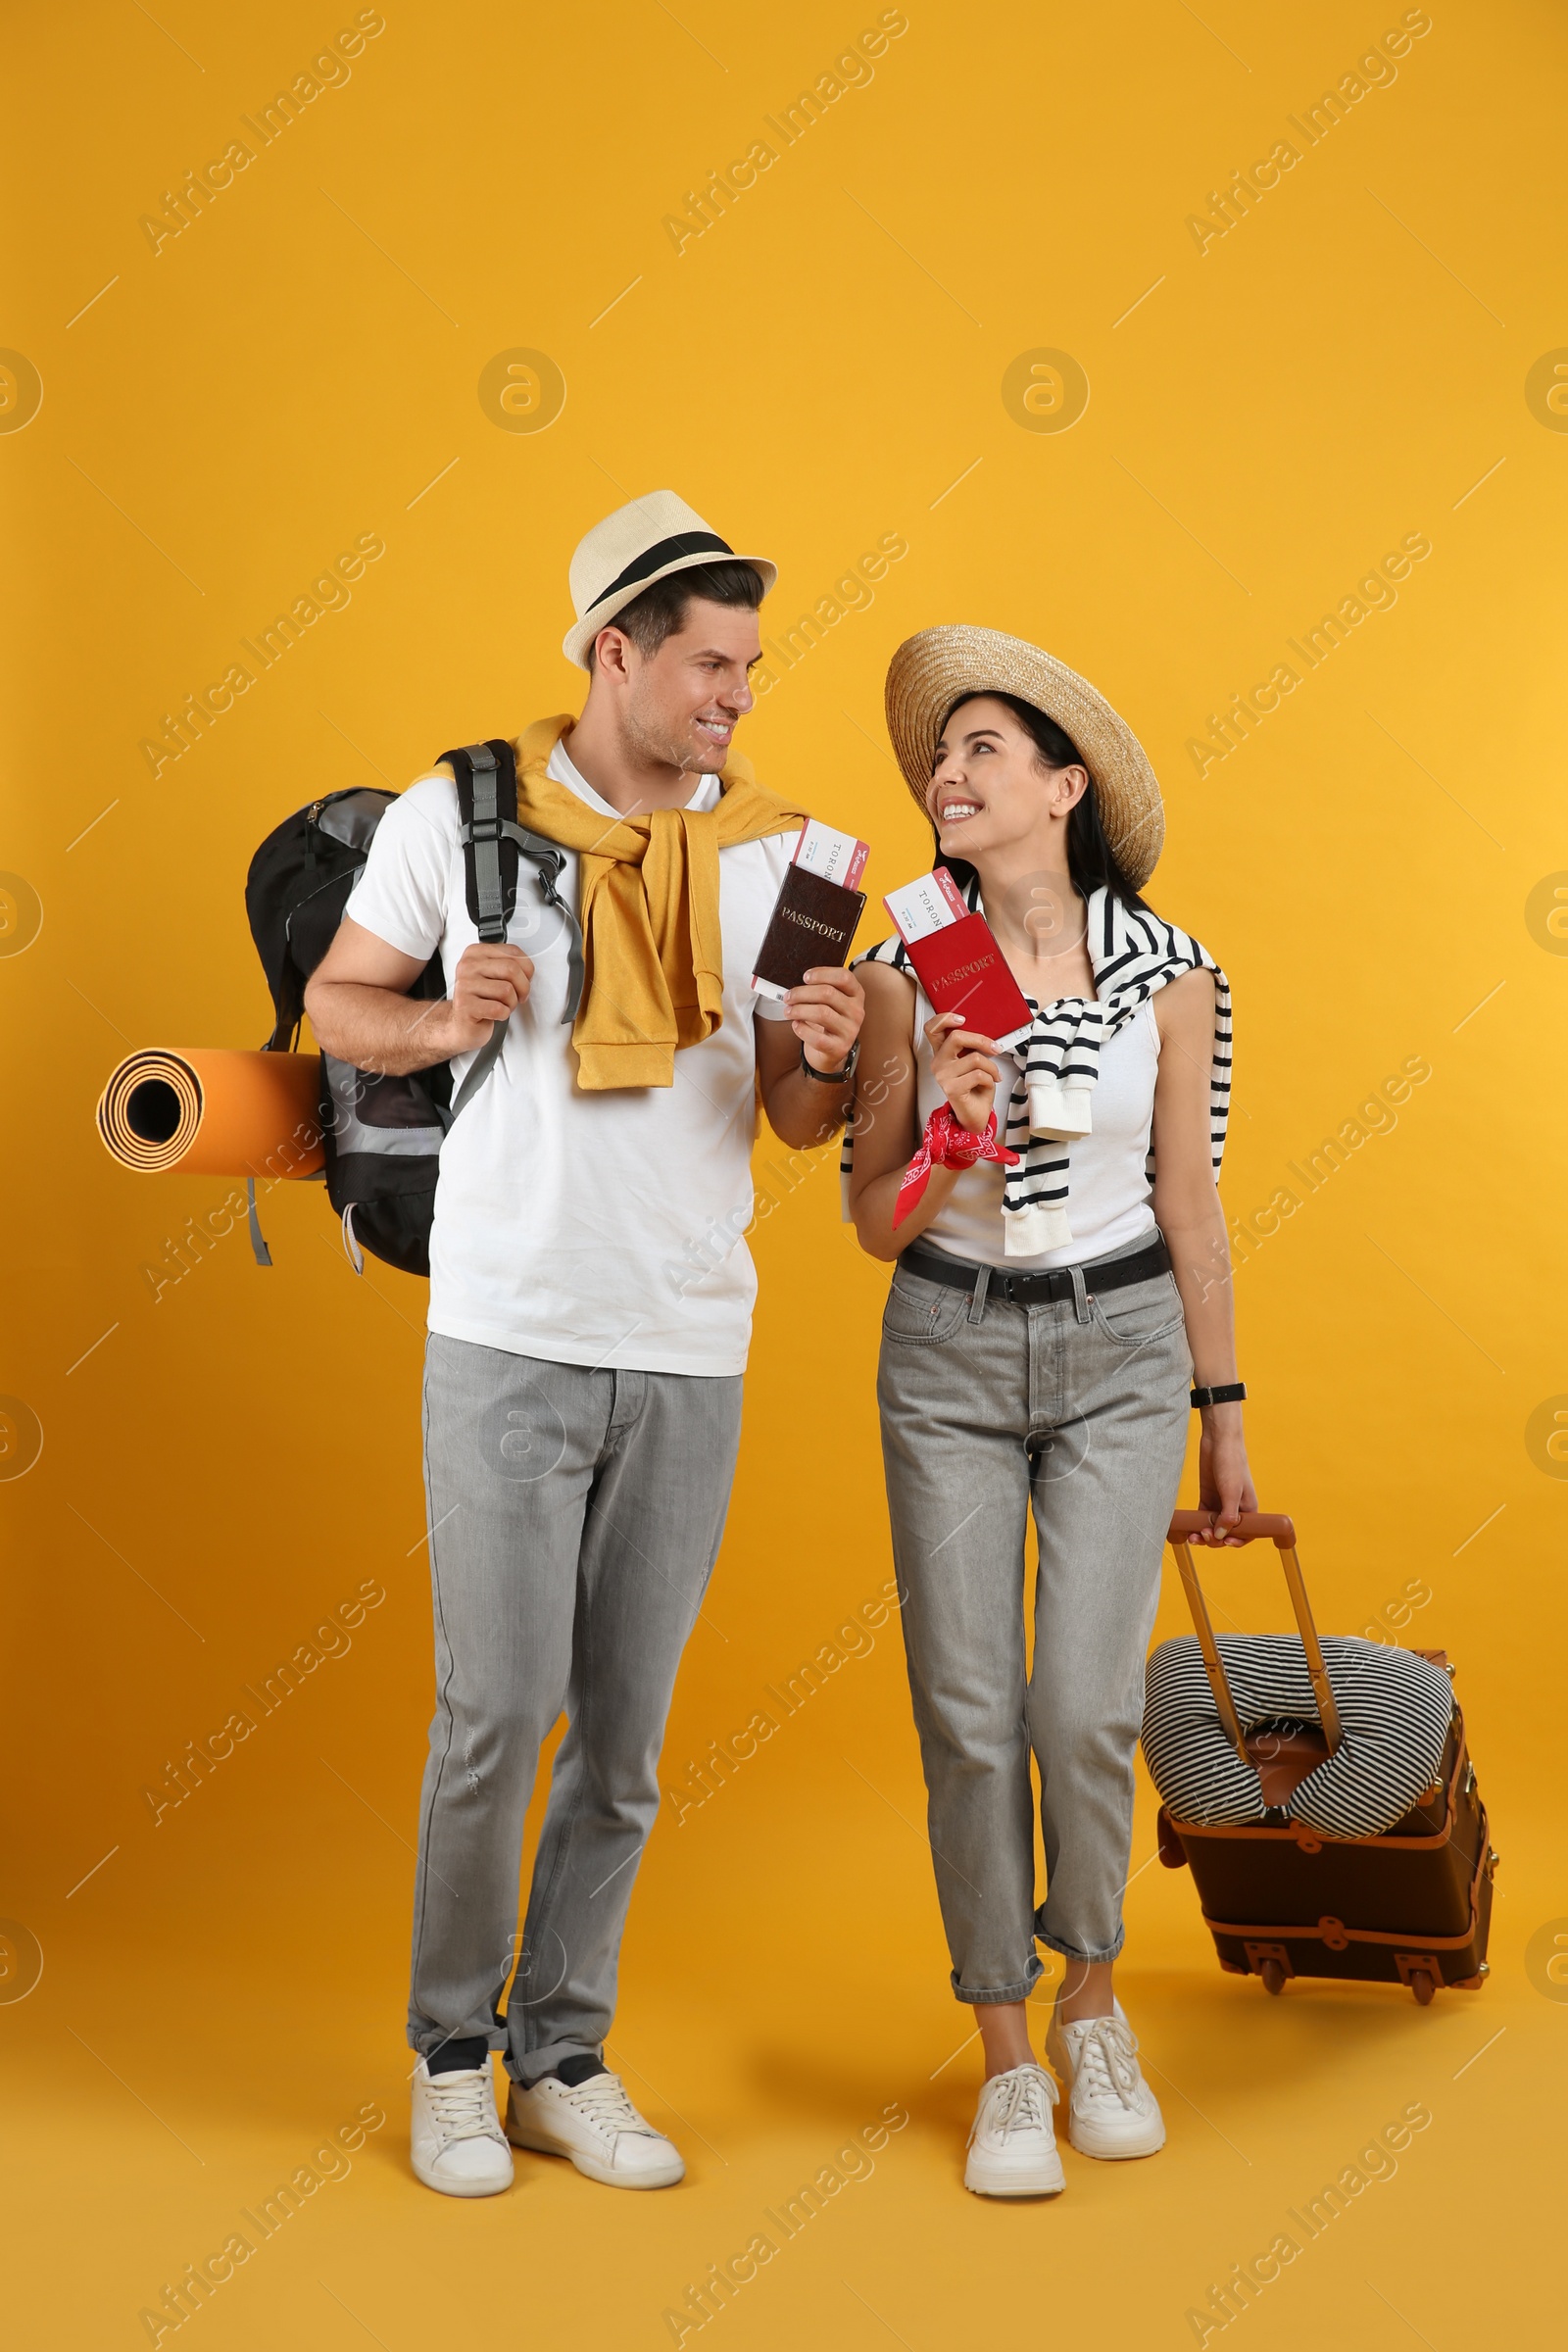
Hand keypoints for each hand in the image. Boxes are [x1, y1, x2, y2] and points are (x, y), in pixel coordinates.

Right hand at [444, 943, 533, 1052]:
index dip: (527, 969)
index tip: (525, 979)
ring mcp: (464, 985)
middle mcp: (467, 966)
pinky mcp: (465, 1005)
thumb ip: (510, 965)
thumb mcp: (495, 975)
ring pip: (507, 990)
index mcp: (475, 953)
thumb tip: (528, 968)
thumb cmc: (481, 999)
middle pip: (511, 969)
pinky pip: (499, 1009)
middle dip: (523, 987)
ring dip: (511, 1003)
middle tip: (518, 996)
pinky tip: (493, 1014)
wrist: (461, 1023)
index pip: (512, 952)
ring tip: (501, 1005)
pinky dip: (503, 1014)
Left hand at [787, 966, 864, 1072]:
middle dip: (802, 993)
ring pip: (821, 1013)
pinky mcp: (839, 1048)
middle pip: (828, 993)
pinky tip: (796, 1025)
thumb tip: (796, 988)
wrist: (832, 1049)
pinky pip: (817, 1038)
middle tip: (788, 997)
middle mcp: (856, 1011)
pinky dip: (802, 1030)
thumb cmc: (829, 1020)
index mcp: (856, 994)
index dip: (822, 974)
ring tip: (789, 1011)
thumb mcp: (831, 1001)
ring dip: (799, 1010)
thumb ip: (820, 989)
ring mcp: (850, 1031)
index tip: (805, 977)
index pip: (844, 977)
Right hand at [926, 1011, 998, 1134]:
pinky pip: (979, 1074)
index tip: (962, 1019)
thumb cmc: (976, 1087)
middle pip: (956, 1037)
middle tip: (995, 1048)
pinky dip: (990, 1079)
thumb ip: (971, 1047)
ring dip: (991, 1066)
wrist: (976, 1114)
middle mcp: (938, 1063)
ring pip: (974, 1058)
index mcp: (942, 1053)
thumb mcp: (974, 1061)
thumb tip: (984, 1035)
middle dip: (981, 1040)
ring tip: (993, 1075)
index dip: (944, 1019)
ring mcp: (943, 1076)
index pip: (932, 1029)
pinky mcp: (952, 1088)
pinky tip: (988, 1084)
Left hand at [1195, 1408, 1256, 1543]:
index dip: (1237, 1542)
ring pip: (1213, 1528)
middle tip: (1203, 1534)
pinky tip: (1188, 1530)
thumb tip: (1222, 1536)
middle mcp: (1235, 1509)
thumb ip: (1228, 1515)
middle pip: (1227, 1534)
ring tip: (1194, 1536)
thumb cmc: (1231, 1463)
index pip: (1247, 1533)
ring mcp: (1220, 1504)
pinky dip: (1196, 1525)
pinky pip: (1202, 1517)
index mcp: (1248, 1508)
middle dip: (1216, 1539)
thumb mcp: (1232, 1490)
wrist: (1218, 1441)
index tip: (1226, 1543)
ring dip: (1204, 1535)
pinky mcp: (1207, 1498)